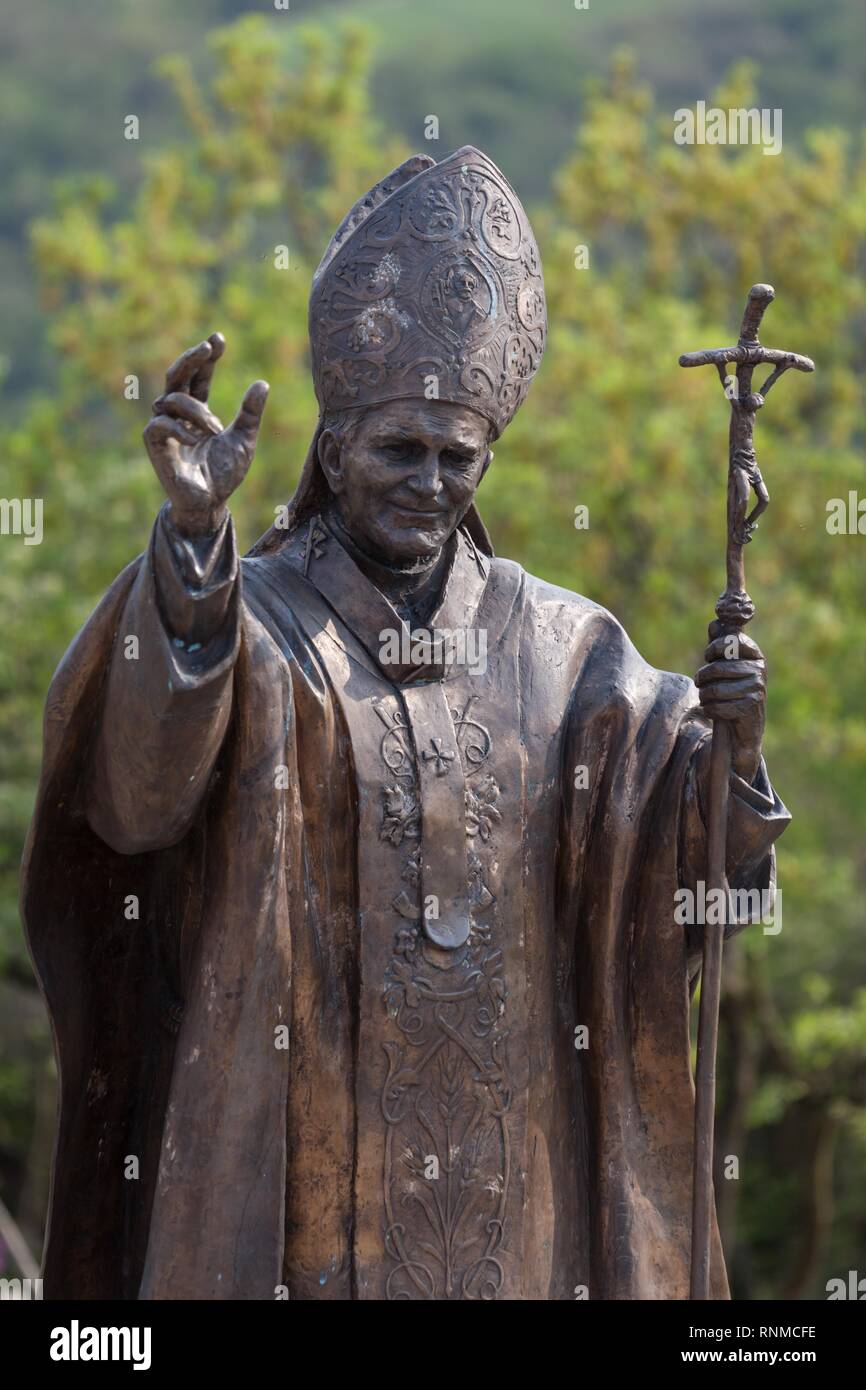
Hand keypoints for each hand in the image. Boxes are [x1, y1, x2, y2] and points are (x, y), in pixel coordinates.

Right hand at [144, 333, 268, 536]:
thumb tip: (262, 383)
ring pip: (171, 400)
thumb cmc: (224, 474)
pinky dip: (179, 428)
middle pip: (176, 376)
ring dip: (197, 410)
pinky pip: (159, 425)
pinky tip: (195, 440)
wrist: (211, 503)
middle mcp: (178, 415)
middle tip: (208, 347)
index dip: (206, 358)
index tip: (218, 339)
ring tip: (217, 429)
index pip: (198, 376)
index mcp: (197, 411)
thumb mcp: (244, 440)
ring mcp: (164, 429)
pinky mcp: (155, 446)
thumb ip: (250, 413)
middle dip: (191, 359)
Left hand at [695, 631, 765, 783]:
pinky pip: (718, 706)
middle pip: (716, 668)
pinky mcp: (751, 708)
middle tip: (700, 682)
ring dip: (704, 696)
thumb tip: (714, 623)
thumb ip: (719, 645)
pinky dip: (710, 710)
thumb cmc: (731, 689)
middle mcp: (759, 669)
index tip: (708, 656)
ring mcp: (757, 688)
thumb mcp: (724, 666)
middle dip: (702, 677)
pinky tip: (714, 710)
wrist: (743, 727)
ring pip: (714, 690)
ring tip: (706, 697)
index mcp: (754, 654)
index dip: (714, 648)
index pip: (731, 641)